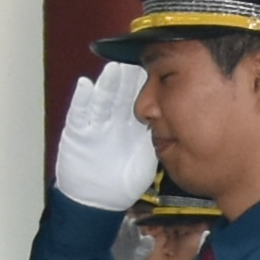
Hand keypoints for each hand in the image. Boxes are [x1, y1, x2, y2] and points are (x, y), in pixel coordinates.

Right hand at [50, 60, 159, 210]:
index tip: (160, 69)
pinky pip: (79, 114)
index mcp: (131, 125)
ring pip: (102, 99)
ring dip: (108, 84)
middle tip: (139, 59)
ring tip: (115, 68)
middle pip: (122, 94)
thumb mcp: (147, 157)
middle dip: (129, 77)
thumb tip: (182, 124)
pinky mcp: (77, 133)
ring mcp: (94, 125)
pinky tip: (86, 85)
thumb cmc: (123, 180)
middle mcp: (113, 120)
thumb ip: (158, 140)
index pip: (140, 99)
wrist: (97, 200)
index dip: (148, 84)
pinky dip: (82, 99)